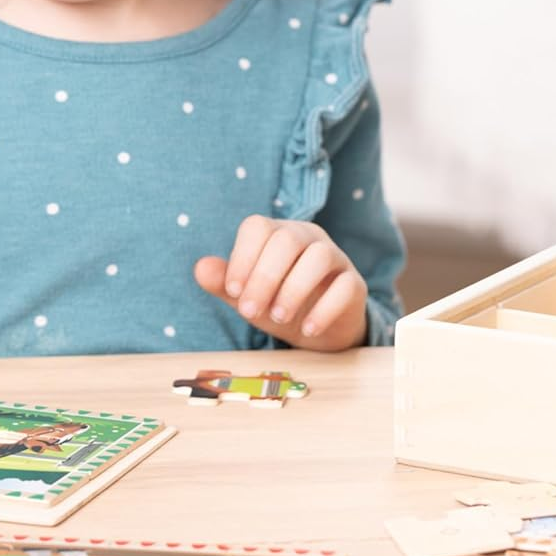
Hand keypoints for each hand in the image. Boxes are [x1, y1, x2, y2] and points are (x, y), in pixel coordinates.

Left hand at [194, 215, 367, 351]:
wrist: (316, 329)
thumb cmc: (276, 304)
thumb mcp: (247, 297)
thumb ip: (223, 283)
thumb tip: (200, 268)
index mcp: (277, 234)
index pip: (258, 227)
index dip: (242, 258)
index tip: (232, 292)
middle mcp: (308, 238)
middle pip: (287, 240)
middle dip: (264, 278)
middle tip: (250, 312)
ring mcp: (335, 257)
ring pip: (319, 256)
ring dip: (293, 290)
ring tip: (278, 319)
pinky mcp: (355, 283)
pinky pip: (346, 286)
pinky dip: (324, 309)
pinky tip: (307, 329)